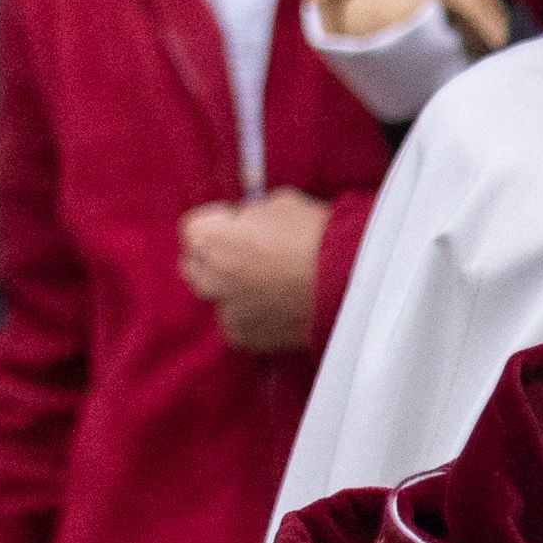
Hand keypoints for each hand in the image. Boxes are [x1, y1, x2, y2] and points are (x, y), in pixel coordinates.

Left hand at [179, 189, 328, 352]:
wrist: (349, 282)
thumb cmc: (316, 236)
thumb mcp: (278, 204)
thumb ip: (249, 216)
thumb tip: (245, 223)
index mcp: (210, 239)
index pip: (193, 228)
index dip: (220, 223)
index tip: (240, 224)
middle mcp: (208, 278)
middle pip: (195, 265)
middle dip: (216, 256)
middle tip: (249, 252)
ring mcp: (225, 312)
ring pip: (216, 297)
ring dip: (232, 288)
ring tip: (267, 282)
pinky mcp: (244, 338)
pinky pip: (237, 323)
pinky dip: (250, 315)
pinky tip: (276, 304)